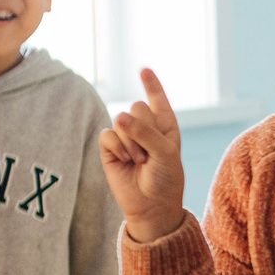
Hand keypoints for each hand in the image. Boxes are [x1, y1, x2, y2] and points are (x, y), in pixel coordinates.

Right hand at [99, 67, 187, 242]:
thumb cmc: (165, 179)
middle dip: (144, 129)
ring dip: (132, 143)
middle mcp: (145, 128)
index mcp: (166, 126)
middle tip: (150, 154)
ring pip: (121, 120)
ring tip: (140, 161)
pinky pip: (108, 134)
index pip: (158, 100)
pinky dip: (118, 148)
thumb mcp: (166, 153)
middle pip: (137, 107)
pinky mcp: (109, 147)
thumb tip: (119, 116)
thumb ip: (146, 132)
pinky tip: (125, 161)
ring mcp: (126, 137)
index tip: (144, 69)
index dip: (151, 85)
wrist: (151, 205)